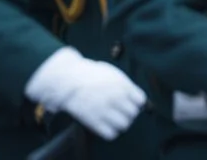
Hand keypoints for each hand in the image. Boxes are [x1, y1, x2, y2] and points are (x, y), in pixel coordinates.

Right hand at [25, 47, 145, 140]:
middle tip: (117, 109)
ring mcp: (105, 109)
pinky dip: (109, 131)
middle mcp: (116, 97)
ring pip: (124, 125)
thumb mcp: (110, 72)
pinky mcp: (94, 120)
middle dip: (126, 112)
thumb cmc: (88, 74)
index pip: (140, 100)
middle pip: (133, 114)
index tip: (127, 101)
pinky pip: (111, 134)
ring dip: (119, 122)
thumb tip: (136, 99)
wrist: (66, 77)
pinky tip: (103, 123)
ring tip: (111, 117)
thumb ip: (125, 84)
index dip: (134, 101)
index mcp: (121, 84)